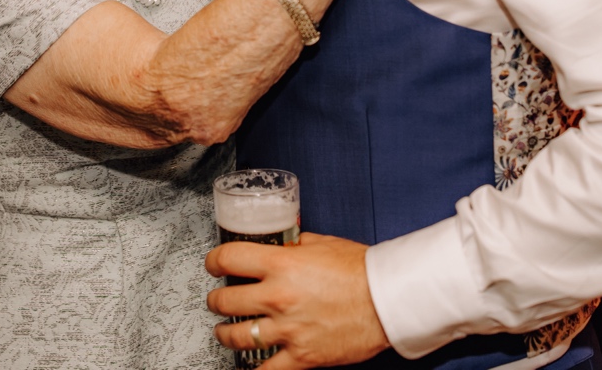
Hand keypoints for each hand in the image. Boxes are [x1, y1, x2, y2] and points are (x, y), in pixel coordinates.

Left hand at [205, 232, 388, 367]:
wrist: (388, 300)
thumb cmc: (361, 270)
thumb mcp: (322, 244)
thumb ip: (294, 246)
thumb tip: (282, 246)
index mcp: (281, 265)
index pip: (228, 259)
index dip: (214, 261)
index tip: (213, 265)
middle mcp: (279, 297)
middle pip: (224, 301)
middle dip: (216, 300)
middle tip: (218, 299)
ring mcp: (288, 329)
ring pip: (236, 336)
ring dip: (225, 333)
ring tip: (225, 330)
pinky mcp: (302, 356)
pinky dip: (253, 369)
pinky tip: (248, 363)